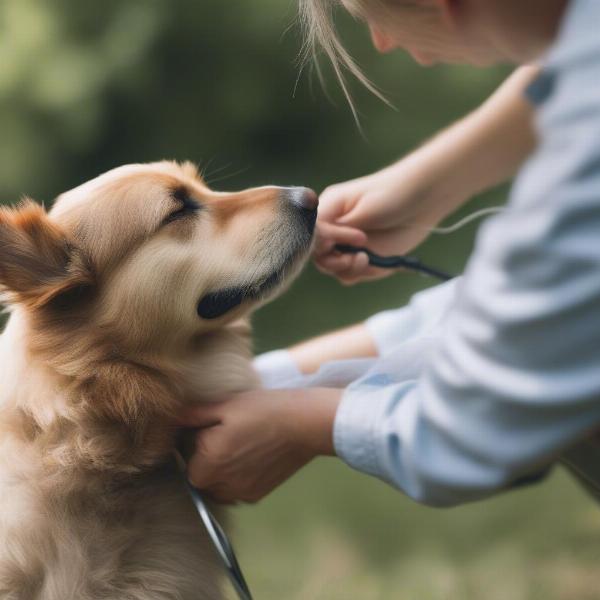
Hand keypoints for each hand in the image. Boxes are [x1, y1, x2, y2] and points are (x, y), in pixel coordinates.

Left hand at [178, 388, 341, 503]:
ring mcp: (240, 492)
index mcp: (209, 461)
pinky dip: (236, 478)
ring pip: (216, 488)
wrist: (304, 424)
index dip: (192, 444)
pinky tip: (250, 456)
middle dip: (204, 460)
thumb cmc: (263, 409)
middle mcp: (222, 484)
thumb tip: (168, 420)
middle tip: (223, 435)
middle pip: (199, 478)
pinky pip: (235, 491)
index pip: (184, 462)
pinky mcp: (256, 495)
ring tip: (237, 446)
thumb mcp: (225, 406)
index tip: (208, 428)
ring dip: (218, 472)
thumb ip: (192, 416)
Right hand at [314, 158, 449, 284]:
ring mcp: (347, 245)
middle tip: (357, 257)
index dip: (326, 242)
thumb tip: (318, 238)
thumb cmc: (393, 193)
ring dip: (348, 269)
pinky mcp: (362, 257)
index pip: (311, 233)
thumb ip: (339, 224)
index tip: (355, 238)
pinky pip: (349, 275)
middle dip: (335, 261)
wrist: (423, 200)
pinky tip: (373, 261)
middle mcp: (334, 229)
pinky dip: (360, 273)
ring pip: (332, 268)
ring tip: (367, 258)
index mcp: (329, 210)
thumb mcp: (364, 207)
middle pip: (317, 255)